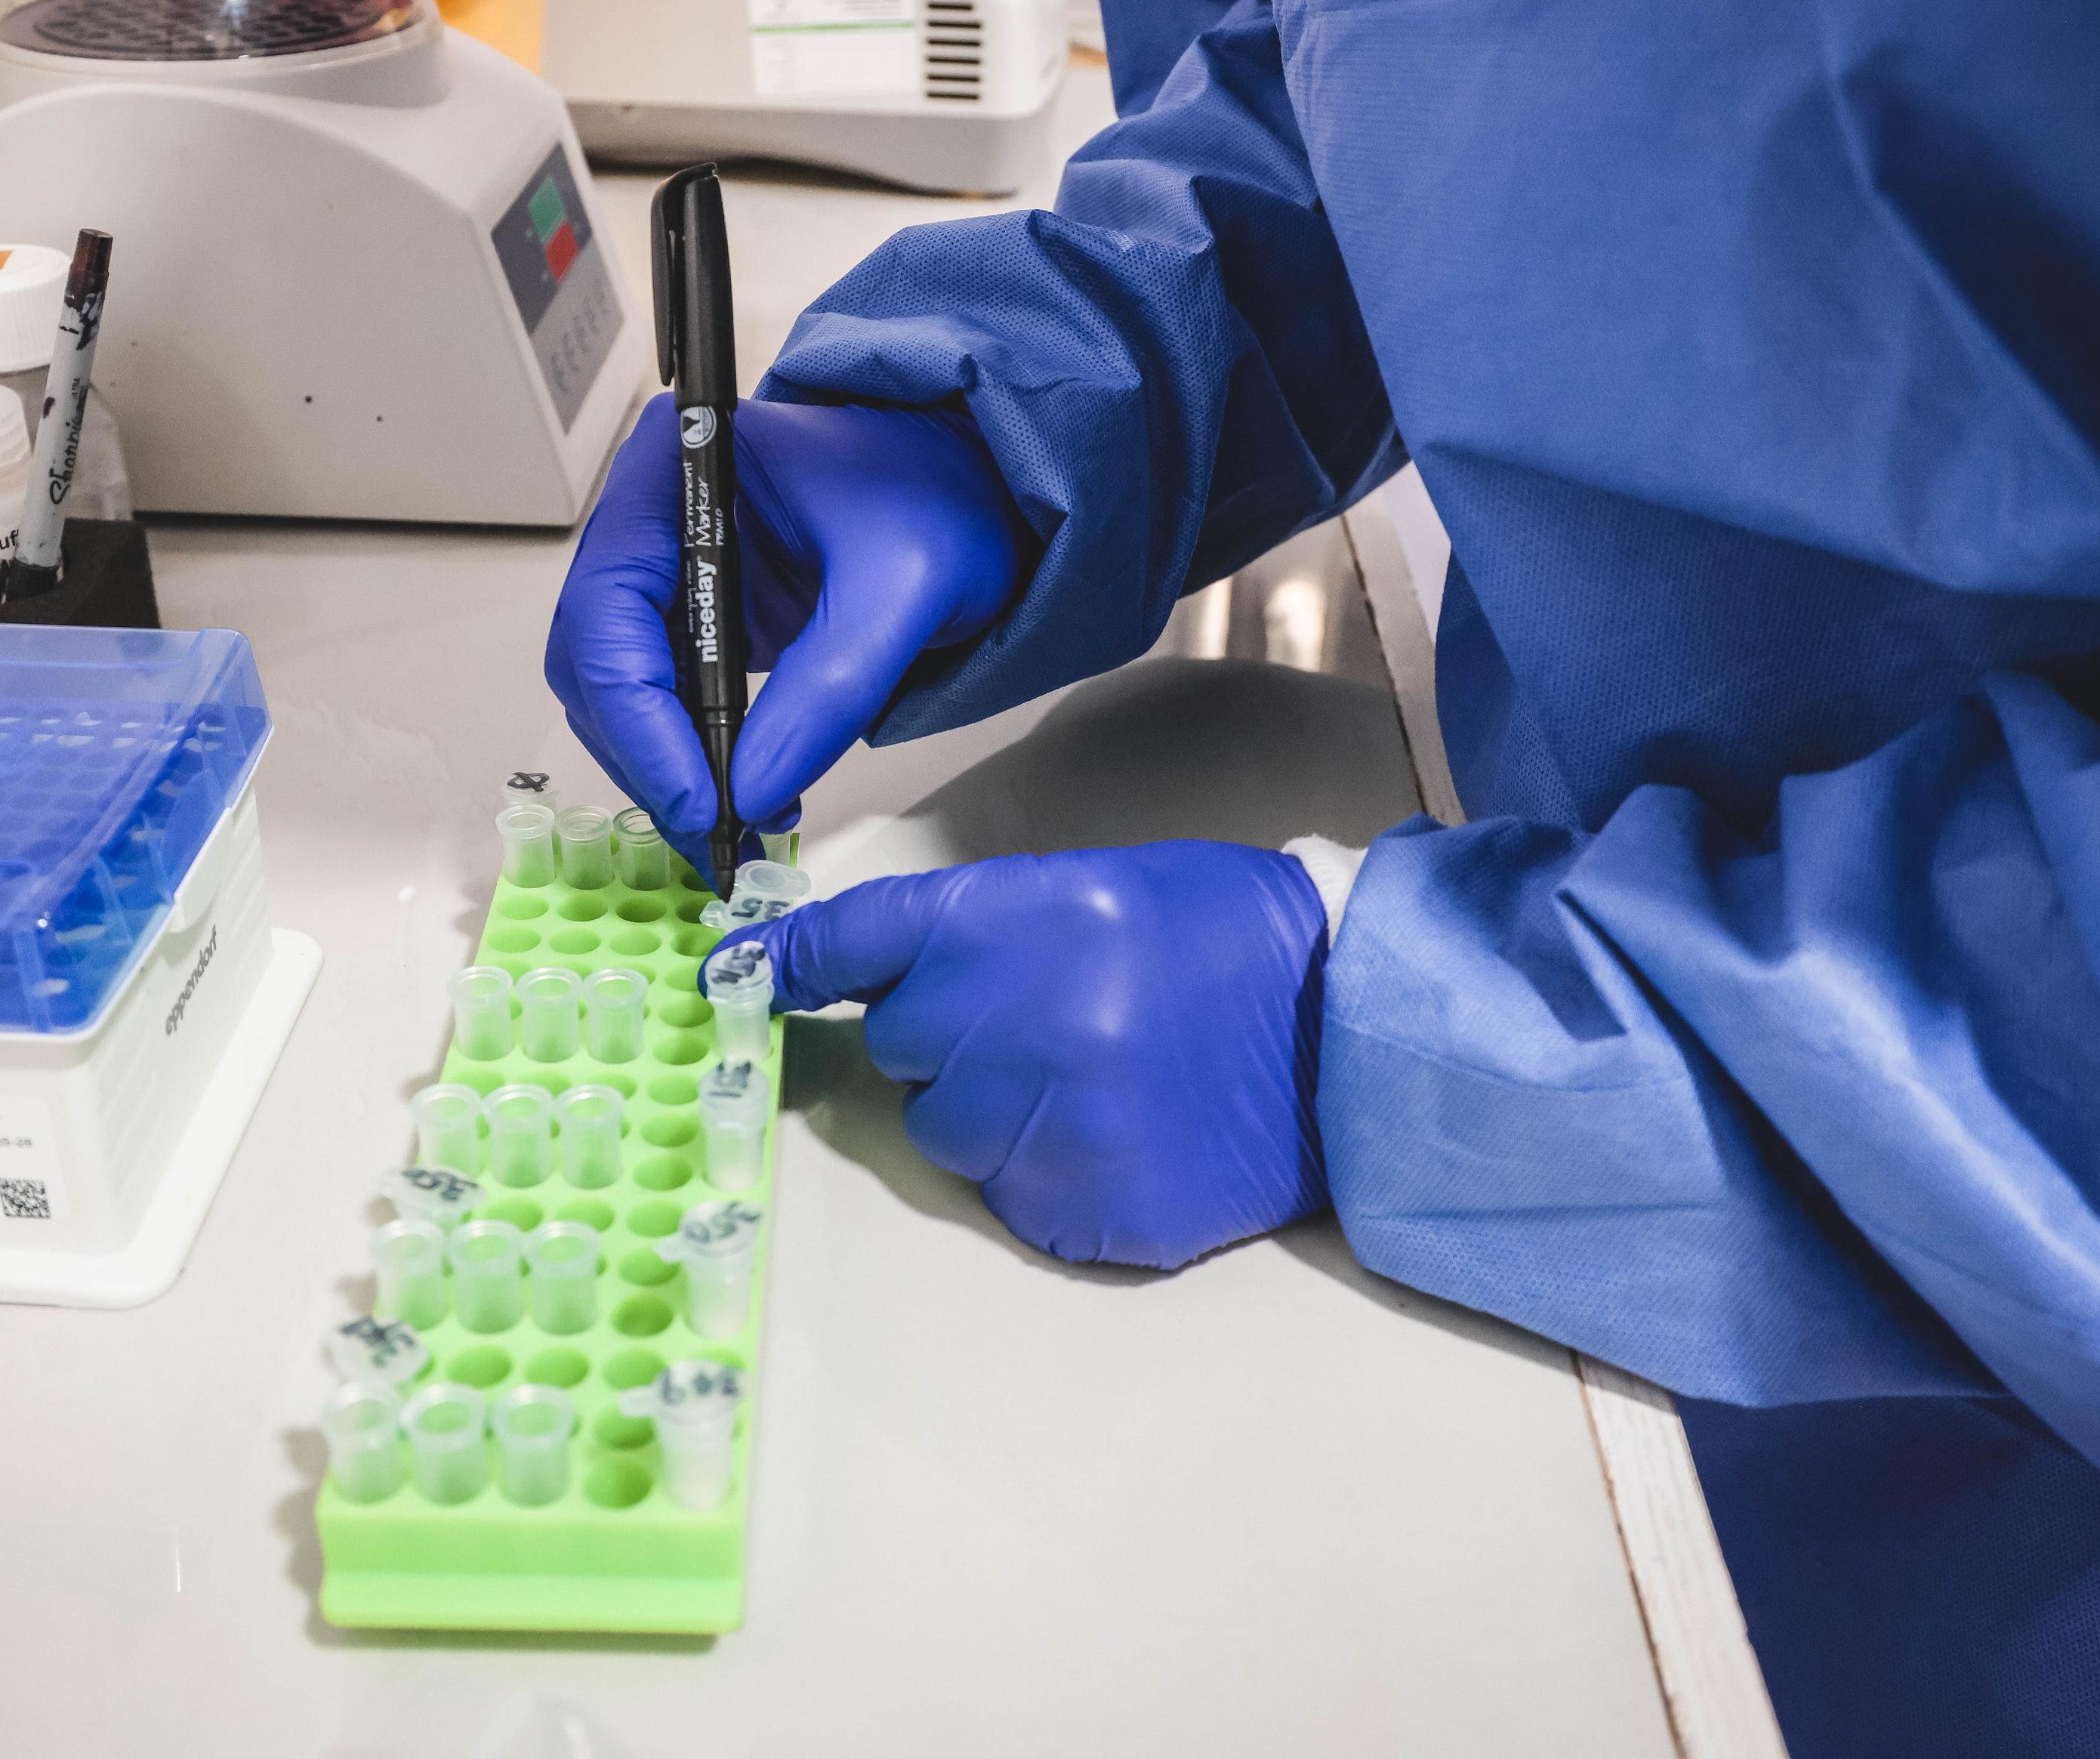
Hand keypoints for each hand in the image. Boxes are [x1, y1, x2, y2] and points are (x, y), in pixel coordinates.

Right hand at [546, 395, 1026, 850]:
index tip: (693, 795)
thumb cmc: (941, 497)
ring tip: (732, 825)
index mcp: (681, 470)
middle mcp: (655, 515)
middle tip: (709, 830)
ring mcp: (670, 569)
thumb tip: (749, 794)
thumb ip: (830, 690)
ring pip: (617, 690)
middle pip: (595, 656)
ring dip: (663, 766)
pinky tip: (742, 796)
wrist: (976, 486)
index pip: (608, 606)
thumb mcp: (903, 590)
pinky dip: (690, 757)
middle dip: (645, 753)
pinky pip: (664, 700)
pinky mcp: (698, 616)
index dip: (637, 715)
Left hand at [716, 842, 1329, 1268]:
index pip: (856, 944)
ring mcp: (1050, 1127)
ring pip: (947, 1135)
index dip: (797, 964)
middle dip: (948, 1038)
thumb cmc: (1224, 944)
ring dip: (993, 1113)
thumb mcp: (1093, 889)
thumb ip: (969, 930)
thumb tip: (846, 972)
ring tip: (1091, 1080)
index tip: (748, 979)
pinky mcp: (1084, 1210)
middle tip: (1038, 1021)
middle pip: (901, 1050)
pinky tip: (1119, 1133)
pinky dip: (1048, 1174)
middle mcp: (1016, 1025)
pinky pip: (1012, 1200)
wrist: (1351, 1032)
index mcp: (1016, 923)